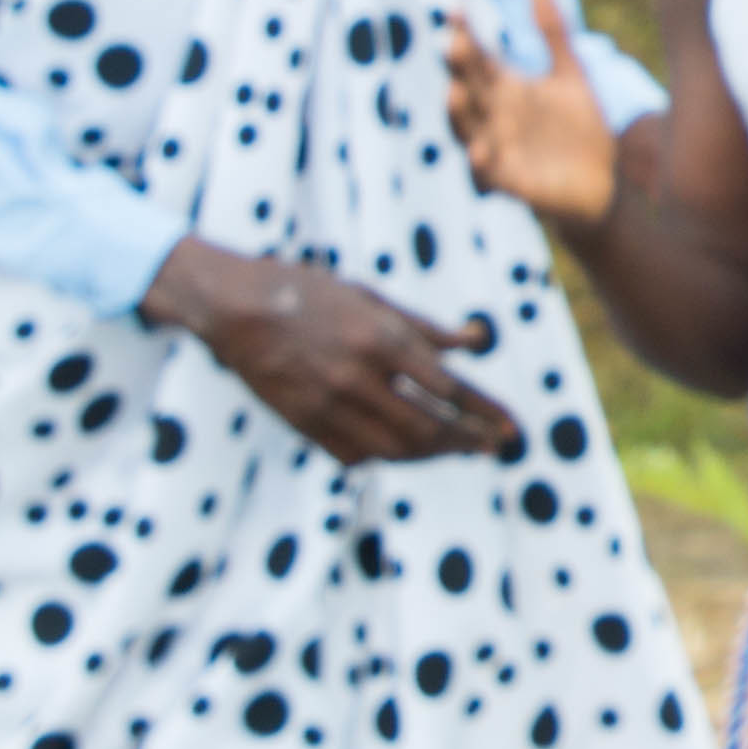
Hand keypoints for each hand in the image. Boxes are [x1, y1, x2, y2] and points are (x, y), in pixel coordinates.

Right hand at [145, 239, 519, 462]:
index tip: (512, 429)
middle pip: (428, 428)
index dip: (486, 413)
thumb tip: (477, 341)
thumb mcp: (372, 299)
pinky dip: (387, 456)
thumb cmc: (309, 293)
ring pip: (395, 449)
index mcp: (381, 341)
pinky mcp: (304, 424)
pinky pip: (356, 455)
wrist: (235, 308)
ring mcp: (329, 406)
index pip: (450, 390)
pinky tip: (404, 449)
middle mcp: (359, 379)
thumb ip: (425, 328)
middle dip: (468, 442)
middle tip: (492, 447)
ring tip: (455, 449)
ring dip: (432, 454)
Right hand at [446, 0, 623, 230]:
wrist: (608, 180)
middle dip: (461, 70)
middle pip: (472, 88)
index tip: (457, 10)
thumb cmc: (583, 127)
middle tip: (455, 43)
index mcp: (506, 89)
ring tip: (455, 92)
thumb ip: (553, 31)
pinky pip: (489, 173)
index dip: (467, 36)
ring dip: (461, 114)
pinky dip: (482, 163)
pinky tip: (480, 152)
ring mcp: (499, 148)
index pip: (479, 59)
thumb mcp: (570, 73)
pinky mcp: (511, 181)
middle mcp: (495, 117)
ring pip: (469, 129)